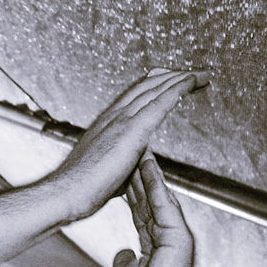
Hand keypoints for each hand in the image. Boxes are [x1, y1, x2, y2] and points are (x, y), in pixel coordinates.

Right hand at [49, 69, 206, 221]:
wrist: (66, 193)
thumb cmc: (79, 189)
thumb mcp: (102, 171)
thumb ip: (117, 164)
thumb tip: (124, 172)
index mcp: (105, 124)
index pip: (133, 96)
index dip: (154, 85)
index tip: (168, 80)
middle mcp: (113, 116)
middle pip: (147, 86)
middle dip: (171, 76)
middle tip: (191, 73)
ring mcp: (122, 120)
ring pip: (157, 88)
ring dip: (181, 78)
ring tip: (201, 74)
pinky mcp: (133, 129)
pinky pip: (161, 101)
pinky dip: (178, 88)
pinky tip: (192, 81)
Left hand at [109, 156, 194, 266]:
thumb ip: (126, 263)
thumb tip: (124, 254)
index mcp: (156, 246)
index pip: (142, 212)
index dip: (133, 191)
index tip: (124, 172)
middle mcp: (168, 239)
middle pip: (151, 200)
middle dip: (141, 176)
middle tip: (133, 150)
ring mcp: (175, 237)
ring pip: (159, 198)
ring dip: (149, 174)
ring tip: (140, 149)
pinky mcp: (178, 238)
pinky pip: (164, 206)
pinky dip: (156, 186)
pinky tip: (148, 167)